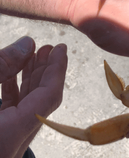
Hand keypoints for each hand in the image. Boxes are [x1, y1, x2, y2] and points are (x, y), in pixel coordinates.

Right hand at [0, 37, 66, 157]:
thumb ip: (2, 65)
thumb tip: (29, 44)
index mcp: (8, 137)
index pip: (49, 98)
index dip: (57, 69)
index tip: (61, 48)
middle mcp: (9, 146)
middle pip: (40, 101)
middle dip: (45, 70)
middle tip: (49, 47)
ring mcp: (3, 143)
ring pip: (25, 106)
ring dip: (29, 78)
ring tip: (33, 54)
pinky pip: (11, 112)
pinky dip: (14, 90)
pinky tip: (12, 71)